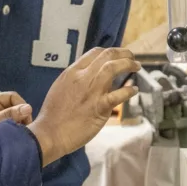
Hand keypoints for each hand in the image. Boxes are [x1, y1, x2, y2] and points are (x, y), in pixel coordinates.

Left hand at [0, 91, 34, 132]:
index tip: (27, 119)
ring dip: (20, 121)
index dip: (22, 106)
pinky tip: (17, 133)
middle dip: (21, 115)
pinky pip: (12, 121)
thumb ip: (8, 115)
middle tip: (25, 128)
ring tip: (21, 132)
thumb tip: (28, 108)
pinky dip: (16, 126)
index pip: (11, 96)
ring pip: (14, 113)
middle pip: (14, 104)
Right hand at [28, 48, 139, 165]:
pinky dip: (129, 91)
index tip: (117, 55)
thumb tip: (89, 75)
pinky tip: (134, 90)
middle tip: (131, 57)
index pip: (95, 52)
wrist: (50, 133)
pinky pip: (118, 94)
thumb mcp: (61, 87)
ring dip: (128, 64)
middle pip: (107, 55)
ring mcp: (92, 91)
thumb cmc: (53, 115)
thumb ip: (76, 79)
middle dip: (123, 53)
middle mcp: (83, 77)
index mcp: (72, 72)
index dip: (109, 52)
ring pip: (113, 67)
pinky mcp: (100, 107)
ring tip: (136, 66)